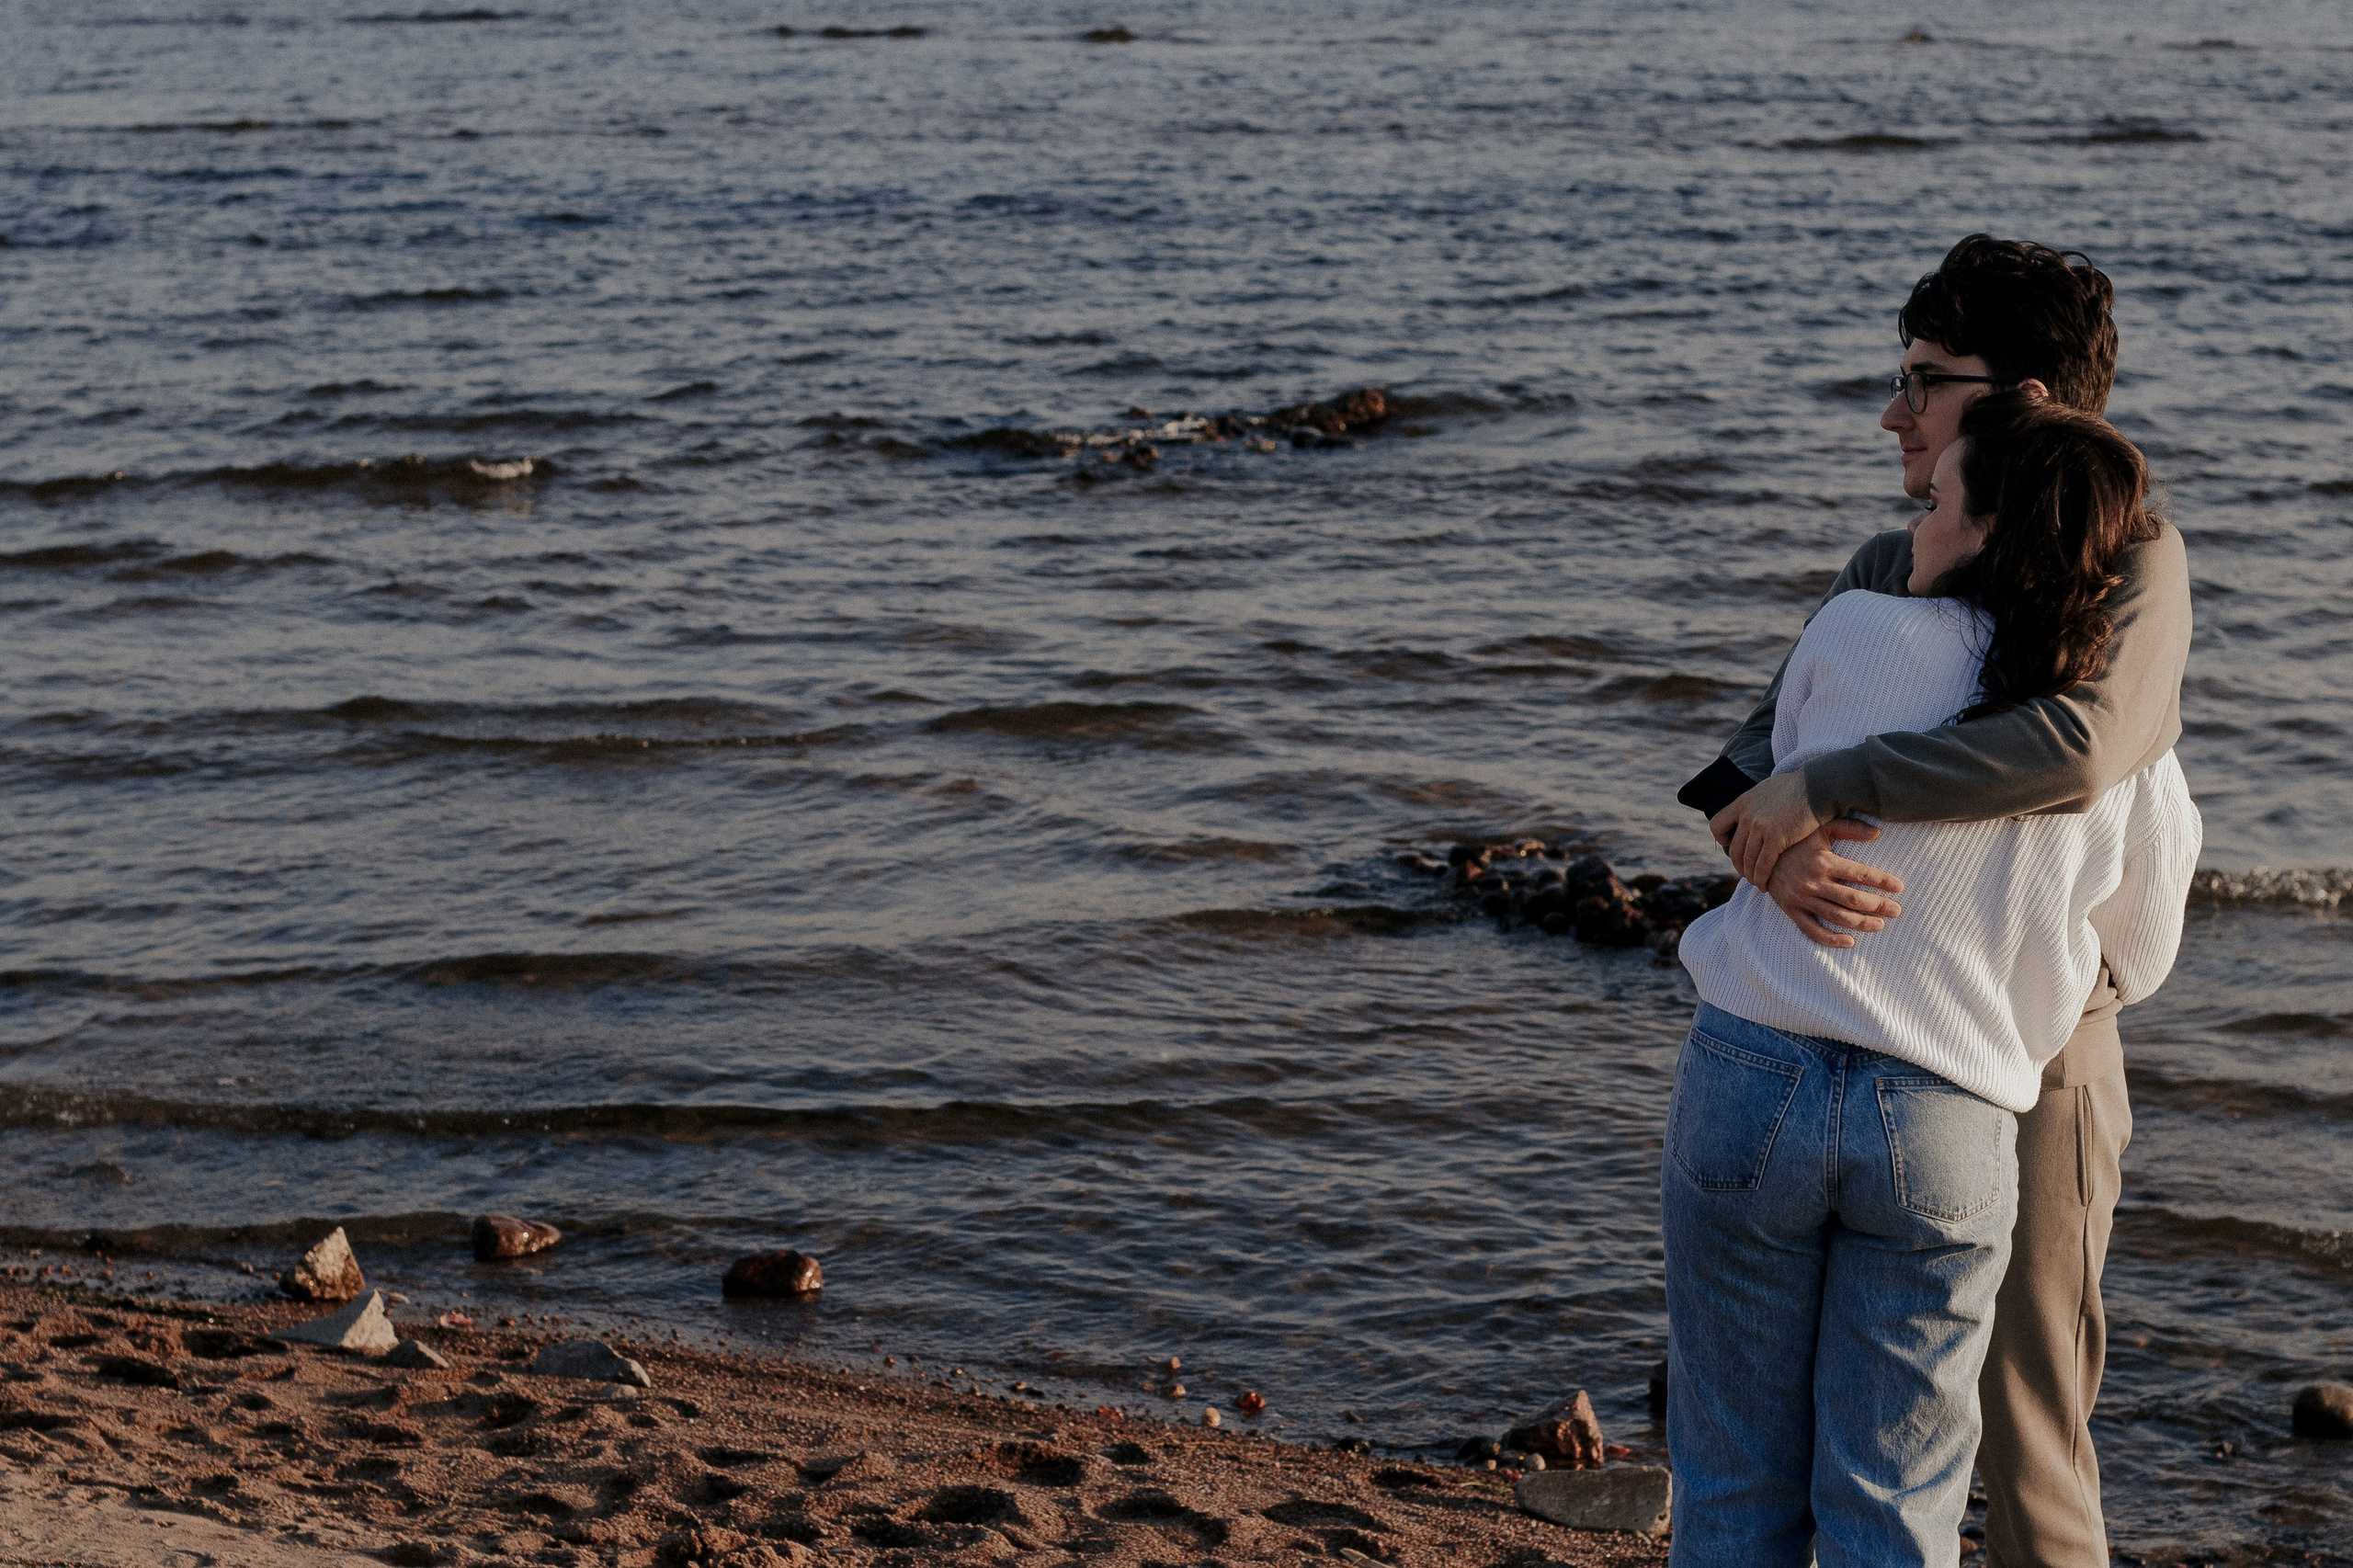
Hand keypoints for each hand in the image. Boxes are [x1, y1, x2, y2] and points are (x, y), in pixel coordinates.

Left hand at [1709, 771, 1823, 886]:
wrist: (1817, 787)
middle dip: (1739, 865)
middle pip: (1734, 848)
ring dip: (1751, 875)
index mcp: (1743, 802)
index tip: (1730, 846)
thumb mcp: (1768, 789)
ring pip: (1747, 859)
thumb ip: (1756, 803)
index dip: (1721, 839)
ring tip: (1757, 883)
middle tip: (1746, 874)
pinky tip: (1766, 884)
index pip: (1717, 824)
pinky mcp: (1775, 837)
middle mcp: (1747, 815)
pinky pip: (1763, 864)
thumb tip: (1753, 811)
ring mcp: (1760, 826)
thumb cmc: (1799, 788)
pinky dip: (1762, 877)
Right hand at [1766, 820, 1904, 948]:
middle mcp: (1813, 881)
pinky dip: (1831, 939)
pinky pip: (1812, 930)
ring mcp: (1801, 898)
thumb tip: (1878, 832)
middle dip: (1879, 906)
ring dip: (1862, 923)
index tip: (1900, 887)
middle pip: (1853, 899)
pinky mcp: (1790, 910)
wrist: (1759, 852)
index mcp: (1823, 860)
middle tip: (1897, 910)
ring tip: (1880, 925)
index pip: (1861, 874)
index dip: (1883, 881)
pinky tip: (1850, 941)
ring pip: (1837, 916)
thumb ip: (1849, 828)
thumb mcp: (1819, 827)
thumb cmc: (1796, 839)